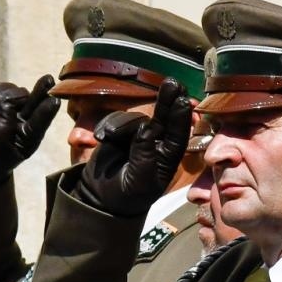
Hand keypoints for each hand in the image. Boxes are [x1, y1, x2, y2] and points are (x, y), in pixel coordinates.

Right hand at [0, 75, 58, 187]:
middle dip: (40, 91)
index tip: (55, 100)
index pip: (40, 123)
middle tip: (48, 79)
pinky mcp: (3, 102)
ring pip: (16, 93)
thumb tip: (7, 105)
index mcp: (29, 138)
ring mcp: (16, 111)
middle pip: (35, 102)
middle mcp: (26, 122)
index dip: (47, 111)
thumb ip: (1, 129)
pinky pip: (2, 89)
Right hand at [76, 79, 192, 215]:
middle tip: (172, 83)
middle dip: (167, 100)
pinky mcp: (119, 133)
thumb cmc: (126, 195)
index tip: (182, 100)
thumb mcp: (138, 181)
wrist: (99, 199)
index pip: (178, 134)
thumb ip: (143, 155)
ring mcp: (137, 136)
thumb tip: (147, 128)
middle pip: (164, 117)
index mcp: (167, 158)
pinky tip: (100, 138)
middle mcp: (156, 143)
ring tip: (106, 138)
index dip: (180, 118)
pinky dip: (108, 126)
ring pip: (134, 119)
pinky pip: (116, 120)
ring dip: (121, 125)